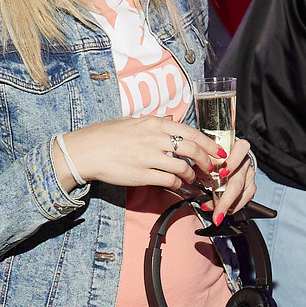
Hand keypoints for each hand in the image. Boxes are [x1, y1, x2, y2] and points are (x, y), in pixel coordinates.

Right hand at [51, 117, 208, 195]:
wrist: (86, 151)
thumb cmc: (107, 135)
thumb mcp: (133, 121)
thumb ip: (155, 124)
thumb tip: (172, 123)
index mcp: (154, 123)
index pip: (192, 132)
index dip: (210, 143)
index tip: (219, 151)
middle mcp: (154, 138)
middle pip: (192, 150)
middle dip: (207, 161)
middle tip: (211, 169)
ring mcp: (148, 157)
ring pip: (183, 168)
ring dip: (192, 176)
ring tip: (193, 179)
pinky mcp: (141, 175)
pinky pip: (168, 181)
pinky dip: (177, 185)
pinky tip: (178, 185)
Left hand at [210, 136, 255, 225]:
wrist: (229, 157)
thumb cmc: (218, 156)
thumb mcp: (208, 155)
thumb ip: (204, 163)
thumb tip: (194, 175)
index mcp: (238, 148)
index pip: (241, 150)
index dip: (231, 163)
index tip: (221, 174)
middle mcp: (245, 161)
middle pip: (238, 182)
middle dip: (226, 200)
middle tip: (217, 213)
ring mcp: (250, 174)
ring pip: (243, 194)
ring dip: (229, 206)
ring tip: (217, 213)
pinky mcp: (251, 185)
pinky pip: (245, 199)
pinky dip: (233, 207)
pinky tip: (224, 210)